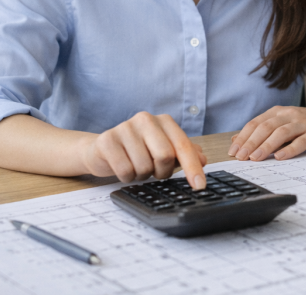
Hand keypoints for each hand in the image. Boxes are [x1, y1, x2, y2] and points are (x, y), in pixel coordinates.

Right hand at [79, 111, 206, 187]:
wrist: (101, 150)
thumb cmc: (137, 150)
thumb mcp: (164, 151)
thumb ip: (185, 153)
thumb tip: (203, 159)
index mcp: (164, 121)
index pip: (183, 145)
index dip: (192, 167)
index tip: (199, 186)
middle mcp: (145, 119)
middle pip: (165, 156)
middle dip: (162, 172)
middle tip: (155, 172)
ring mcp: (125, 127)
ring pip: (144, 166)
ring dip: (142, 175)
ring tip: (136, 167)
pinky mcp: (107, 140)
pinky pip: (125, 170)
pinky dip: (127, 177)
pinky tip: (123, 168)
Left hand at [227, 105, 305, 161]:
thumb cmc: (305, 124)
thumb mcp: (282, 123)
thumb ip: (260, 130)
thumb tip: (235, 140)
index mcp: (277, 112)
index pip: (256, 123)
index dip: (243, 137)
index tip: (233, 152)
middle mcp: (288, 115)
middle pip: (266, 127)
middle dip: (251, 142)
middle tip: (241, 157)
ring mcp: (302, 123)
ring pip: (281, 133)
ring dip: (267, 146)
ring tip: (256, 158)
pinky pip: (301, 141)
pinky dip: (289, 149)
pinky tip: (280, 157)